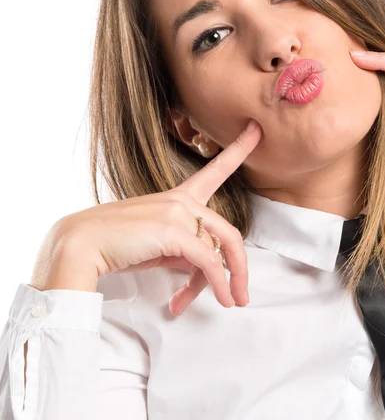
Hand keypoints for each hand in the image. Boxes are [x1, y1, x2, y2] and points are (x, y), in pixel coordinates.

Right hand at [35, 120, 261, 314]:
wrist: (81, 245)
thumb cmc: (118, 245)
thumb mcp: (160, 245)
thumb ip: (187, 249)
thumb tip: (209, 269)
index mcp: (179, 196)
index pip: (215, 170)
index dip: (238, 149)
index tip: (256, 129)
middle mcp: (183, 200)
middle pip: (228, 232)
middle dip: (240, 266)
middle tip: (243, 293)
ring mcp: (178, 212)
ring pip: (220, 250)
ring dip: (226, 282)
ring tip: (229, 302)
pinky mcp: (174, 231)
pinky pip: (209, 261)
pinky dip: (218, 283)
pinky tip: (220, 298)